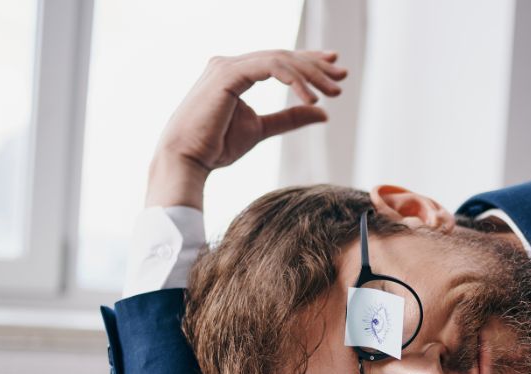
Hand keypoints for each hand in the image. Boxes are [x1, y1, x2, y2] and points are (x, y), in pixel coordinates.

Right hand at [147, 50, 346, 208]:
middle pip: (283, 56)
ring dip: (310, 74)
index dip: (308, 61)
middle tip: (342, 76)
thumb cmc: (216, 146)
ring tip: (332, 92)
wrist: (188, 160)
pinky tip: (311, 98)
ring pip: (280, 59)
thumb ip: (290, 118)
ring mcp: (227, 66)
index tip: (335, 68)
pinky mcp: (227, 75)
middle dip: (316, 65)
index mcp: (236, 73)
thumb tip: (323, 113)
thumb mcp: (261, 129)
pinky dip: (294, 80)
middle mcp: (231, 64)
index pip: (279, 60)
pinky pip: (270, 68)